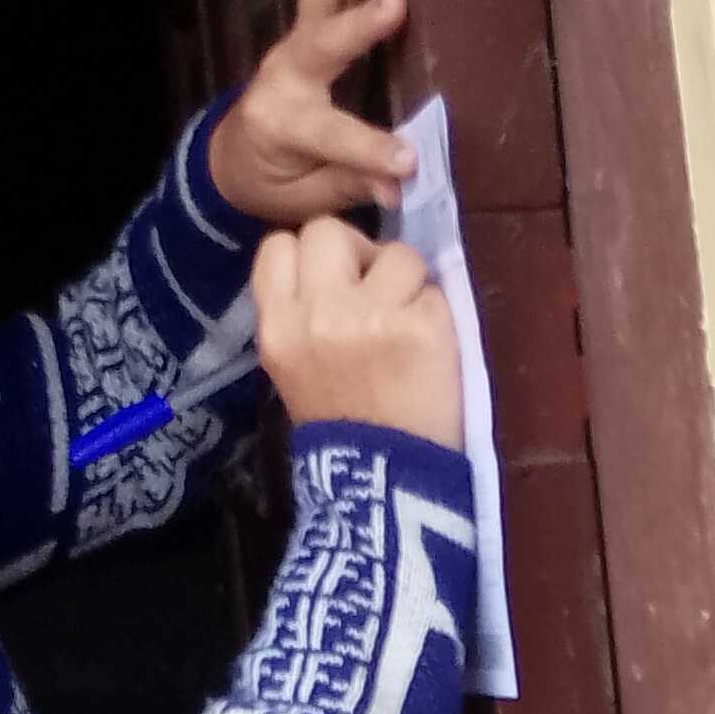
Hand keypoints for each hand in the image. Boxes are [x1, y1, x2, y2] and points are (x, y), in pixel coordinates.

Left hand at [208, 0, 413, 225]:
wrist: (232, 159)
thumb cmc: (271, 183)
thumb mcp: (303, 201)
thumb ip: (347, 185)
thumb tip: (397, 184)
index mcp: (279, 125)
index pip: (330, 134)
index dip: (369, 149)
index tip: (408, 162)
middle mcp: (283, 76)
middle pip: (322, 41)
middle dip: (361, 24)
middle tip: (398, 0)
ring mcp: (293, 46)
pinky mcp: (305, 31)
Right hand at [252, 217, 462, 447]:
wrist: (383, 483)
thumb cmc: (340, 427)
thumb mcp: (292, 367)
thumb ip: (301, 313)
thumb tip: (340, 268)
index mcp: (277, 326)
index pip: (278, 245)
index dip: (310, 254)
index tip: (333, 280)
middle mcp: (317, 313)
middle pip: (329, 230)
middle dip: (357, 252)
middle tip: (375, 288)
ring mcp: (370, 317)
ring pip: (395, 253)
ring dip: (407, 280)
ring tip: (408, 322)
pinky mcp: (421, 328)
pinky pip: (435, 290)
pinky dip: (437, 314)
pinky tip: (429, 349)